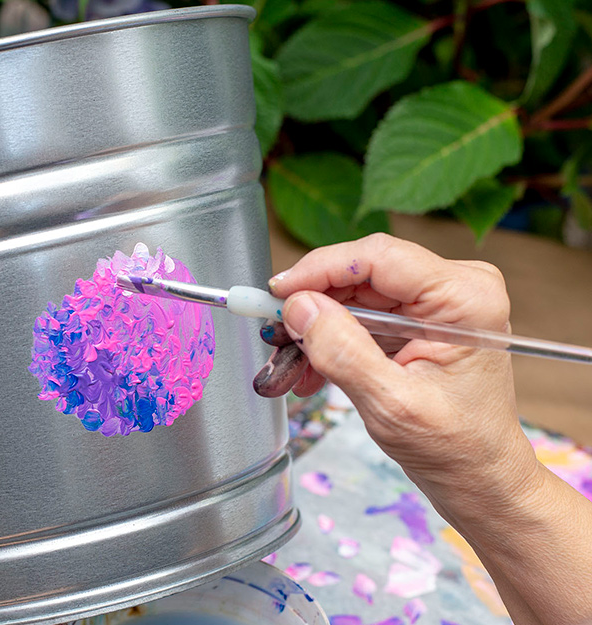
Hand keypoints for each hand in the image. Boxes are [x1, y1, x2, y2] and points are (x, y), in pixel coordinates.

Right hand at [257, 233, 539, 508]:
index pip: (378, 257)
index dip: (319, 269)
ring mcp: (437, 301)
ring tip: (287, 364)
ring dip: (315, 328)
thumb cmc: (457, 448)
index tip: (276, 293)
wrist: (479, 477)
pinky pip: (360, 312)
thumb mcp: (391, 404)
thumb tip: (299, 308)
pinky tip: (310, 369)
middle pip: (360, 273)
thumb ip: (343, 352)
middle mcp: (456, 288)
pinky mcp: (419, 317)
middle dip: (311, 305)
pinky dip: (330, 339)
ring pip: (352, 293)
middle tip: (273, 335)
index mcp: (465, 298)